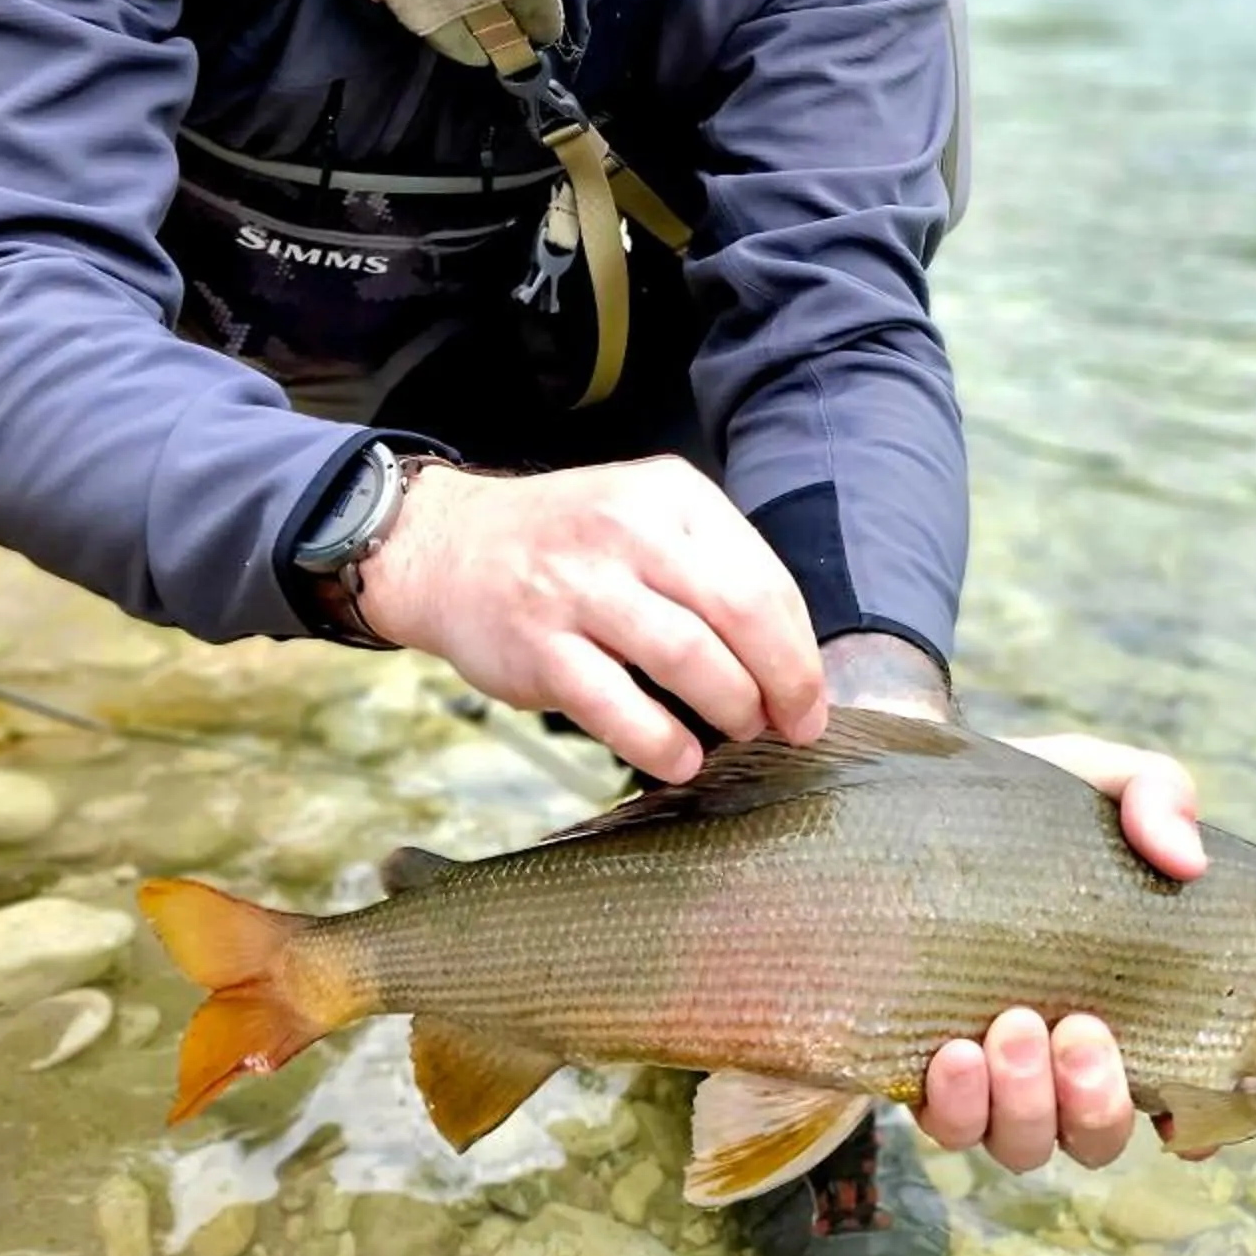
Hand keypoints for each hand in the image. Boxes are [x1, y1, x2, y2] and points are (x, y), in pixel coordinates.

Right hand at [357, 457, 827, 780]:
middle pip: (739, 613)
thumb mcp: (642, 515)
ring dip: (731, 708)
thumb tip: (785, 655)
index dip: (799, 648)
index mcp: (668, 496)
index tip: (808, 693)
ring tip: (740, 732)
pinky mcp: (540, 647)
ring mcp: (579, 588)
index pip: (763, 577)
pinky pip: (618, 706)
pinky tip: (680, 758)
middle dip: (784, 682)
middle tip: (794, 724)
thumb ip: (709, 566)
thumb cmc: (564, 544)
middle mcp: (627, 532)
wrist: (448, 547)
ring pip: (687, 657)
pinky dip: (661, 742)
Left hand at [916, 729, 1205, 1173]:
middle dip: (1092, 1101)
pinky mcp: (919, 1066)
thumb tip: (1186, 857)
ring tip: (1008, 1028)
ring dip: (1024, 1104)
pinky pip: (945, 1124)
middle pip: (1094, 1136)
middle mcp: (1062, 1060)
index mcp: (1124, 1003)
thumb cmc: (1027, 800)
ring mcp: (991, 1073)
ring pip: (1021, 1143)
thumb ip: (1156, 794)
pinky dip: (955, 1105)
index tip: (1180, 1111)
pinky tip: (952, 1053)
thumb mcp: (1097, 777)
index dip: (1192, 1124)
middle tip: (1075, 1028)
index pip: (1175, 1097)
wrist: (914, 792)